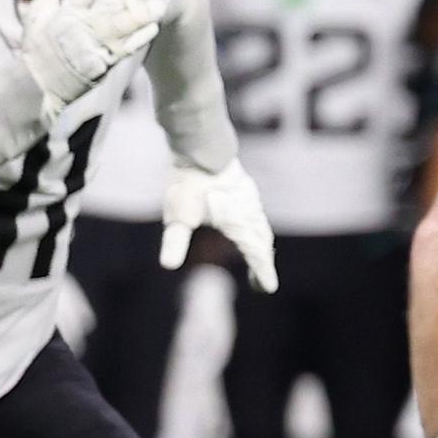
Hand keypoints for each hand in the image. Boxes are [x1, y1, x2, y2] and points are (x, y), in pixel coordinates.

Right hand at [17, 0, 163, 113]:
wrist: (34, 86)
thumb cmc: (37, 48)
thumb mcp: (35, 15)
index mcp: (65, 14)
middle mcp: (80, 28)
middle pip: (110, 8)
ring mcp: (91, 47)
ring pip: (119, 29)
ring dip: (140, 16)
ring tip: (159, 4)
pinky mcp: (101, 65)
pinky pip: (123, 51)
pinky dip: (138, 39)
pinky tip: (153, 29)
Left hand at [159, 157, 277, 291]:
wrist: (201, 149)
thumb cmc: (190, 184)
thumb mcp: (179, 216)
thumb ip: (175, 242)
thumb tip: (168, 265)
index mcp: (239, 225)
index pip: (256, 255)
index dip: (263, 273)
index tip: (269, 288)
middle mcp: (250, 215)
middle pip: (263, 244)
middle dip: (262, 264)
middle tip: (259, 283)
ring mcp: (250, 201)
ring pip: (262, 229)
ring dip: (262, 247)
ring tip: (258, 259)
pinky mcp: (246, 191)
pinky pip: (258, 216)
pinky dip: (258, 230)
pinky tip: (249, 228)